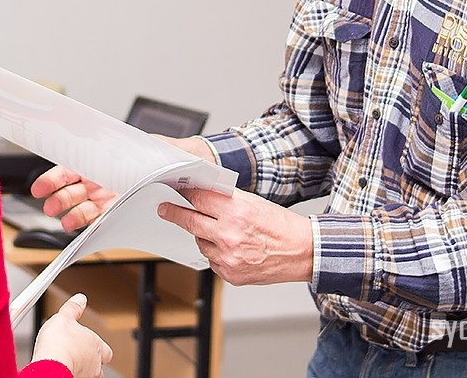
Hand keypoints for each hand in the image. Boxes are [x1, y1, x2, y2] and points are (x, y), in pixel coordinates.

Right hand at [29, 134, 214, 230]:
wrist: (188, 166)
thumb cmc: (163, 152)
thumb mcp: (141, 146)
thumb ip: (122, 150)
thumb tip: (106, 149)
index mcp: (101, 159)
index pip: (72, 167)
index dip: (54, 177)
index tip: (41, 186)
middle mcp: (102, 178)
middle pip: (73, 188)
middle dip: (59, 198)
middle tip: (49, 206)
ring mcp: (110, 195)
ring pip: (84, 205)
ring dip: (72, 214)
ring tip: (64, 221)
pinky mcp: (121, 209)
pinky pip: (101, 218)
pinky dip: (89, 224)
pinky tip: (80, 229)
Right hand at [31, 294, 112, 377]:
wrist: (52, 364)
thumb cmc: (61, 343)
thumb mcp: (65, 317)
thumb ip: (73, 308)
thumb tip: (80, 299)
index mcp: (96, 346)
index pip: (106, 351)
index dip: (100, 348)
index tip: (91, 344)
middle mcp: (95, 363)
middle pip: (100, 365)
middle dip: (92, 362)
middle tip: (80, 356)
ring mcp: (86, 376)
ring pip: (89, 375)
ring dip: (82, 369)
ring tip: (70, 363)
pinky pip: (76, 377)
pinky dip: (71, 374)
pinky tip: (63, 370)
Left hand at [158, 188, 312, 286]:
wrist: (302, 252)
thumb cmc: (281, 226)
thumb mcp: (253, 202)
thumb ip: (226, 200)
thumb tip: (202, 194)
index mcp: (236, 212)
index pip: (199, 199)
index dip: (185, 193)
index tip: (175, 191)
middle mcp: (229, 235)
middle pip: (190, 221)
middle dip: (175, 213)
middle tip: (165, 209)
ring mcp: (228, 257)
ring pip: (200, 242)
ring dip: (203, 235)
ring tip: (222, 231)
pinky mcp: (231, 274)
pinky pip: (212, 260)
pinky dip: (216, 252)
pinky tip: (231, 248)